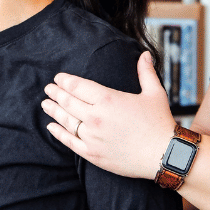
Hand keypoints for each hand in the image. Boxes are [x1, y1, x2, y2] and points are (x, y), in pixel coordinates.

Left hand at [42, 51, 174, 179]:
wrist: (164, 155)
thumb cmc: (160, 122)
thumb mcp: (154, 93)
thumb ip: (146, 72)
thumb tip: (144, 54)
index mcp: (108, 99)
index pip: (77, 86)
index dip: (65, 80)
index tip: (58, 78)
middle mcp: (96, 117)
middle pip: (68, 102)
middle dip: (55, 93)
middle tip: (47, 89)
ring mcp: (92, 136)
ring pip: (66, 121)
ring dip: (53, 110)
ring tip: (45, 104)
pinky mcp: (93, 153)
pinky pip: (69, 141)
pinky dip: (58, 133)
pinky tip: (51, 126)